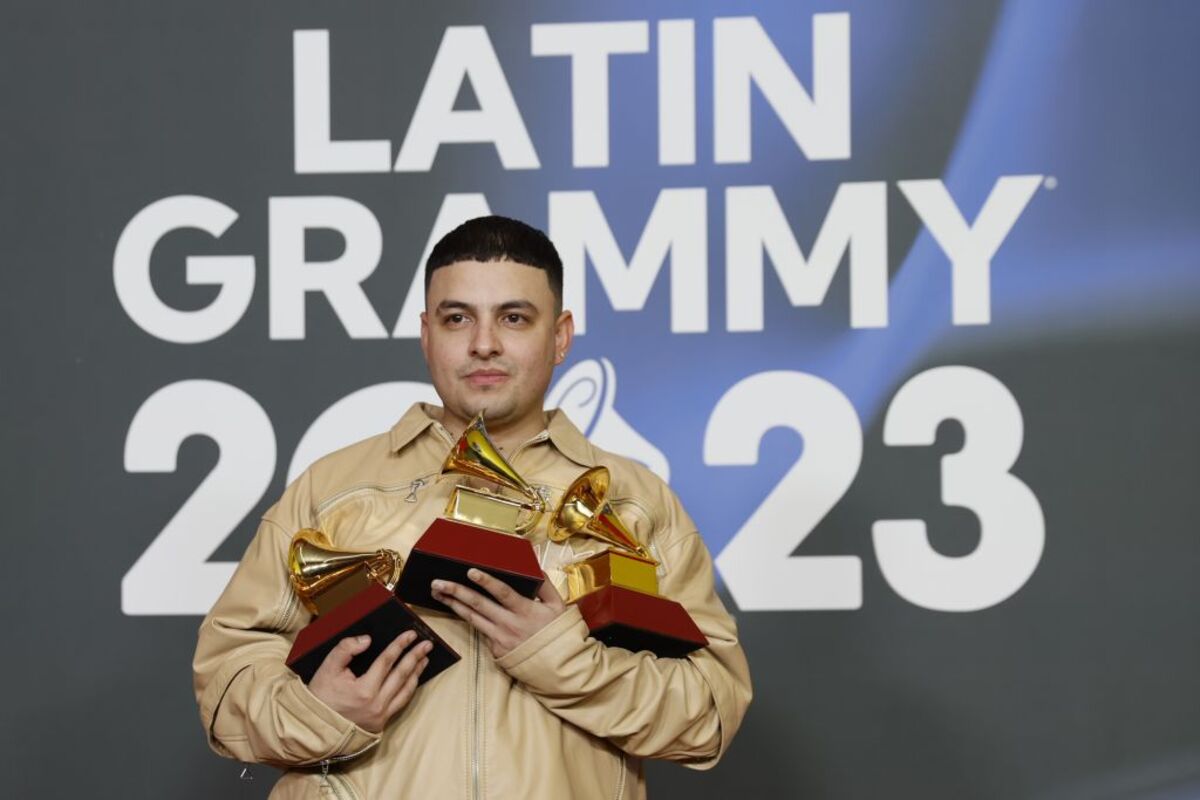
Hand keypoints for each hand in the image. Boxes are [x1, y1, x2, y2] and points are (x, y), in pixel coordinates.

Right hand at [307, 630, 432, 732]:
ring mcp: (381, 715)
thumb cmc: (321, 696)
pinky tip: (413, 679)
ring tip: (424, 659)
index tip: (410, 634)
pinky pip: (401, 703)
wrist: (314, 726)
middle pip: (402, 675)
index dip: (399, 645)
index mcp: (364, 690)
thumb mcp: (327, 668)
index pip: (387, 661)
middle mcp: (377, 704)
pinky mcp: (381, 723)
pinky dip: (410, 689)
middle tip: (427, 644)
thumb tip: (367, 640)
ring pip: (406, 690)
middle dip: (415, 657)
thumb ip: (346, 649)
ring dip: (416, 672)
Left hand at [432, 569, 565, 658]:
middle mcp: (509, 624)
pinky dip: (468, 618)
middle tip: (438, 583)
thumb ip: (546, 586)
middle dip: (456, 592)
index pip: (502, 593)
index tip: (470, 571)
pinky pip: (480, 630)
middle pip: (478, 605)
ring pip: (472, 618)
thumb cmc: (556, 634)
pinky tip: (456, 608)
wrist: (555, 667)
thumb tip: (537, 569)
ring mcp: (499, 638)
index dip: (486, 582)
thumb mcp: (558, 607)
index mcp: (525, 611)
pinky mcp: (494, 649)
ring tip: (438, 593)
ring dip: (453, 604)